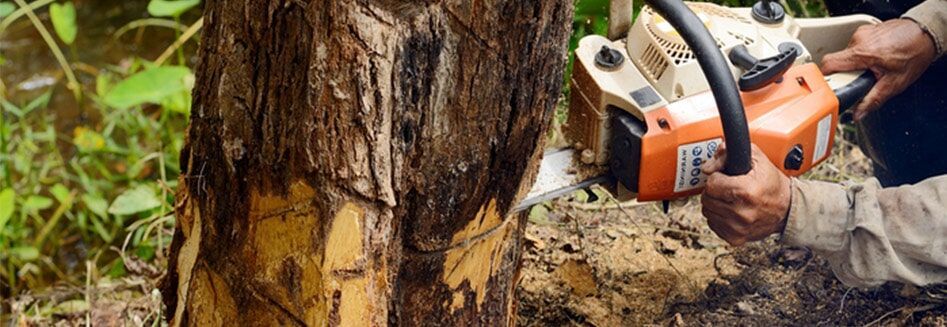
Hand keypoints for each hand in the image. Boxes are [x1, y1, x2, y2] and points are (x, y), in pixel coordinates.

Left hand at [700, 144, 790, 245]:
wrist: (788, 209)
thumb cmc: (772, 184)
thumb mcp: (756, 159)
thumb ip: (728, 153)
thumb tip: (707, 167)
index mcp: (746, 191)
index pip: (711, 184)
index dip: (717, 177)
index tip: (726, 178)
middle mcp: (742, 213)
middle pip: (707, 198)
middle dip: (715, 190)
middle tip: (728, 188)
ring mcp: (738, 228)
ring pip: (707, 212)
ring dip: (715, 204)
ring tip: (731, 199)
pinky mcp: (735, 238)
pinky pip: (713, 225)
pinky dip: (719, 217)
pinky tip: (731, 211)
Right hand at [821, 19, 936, 120]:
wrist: (926, 35)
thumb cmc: (914, 54)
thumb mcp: (894, 83)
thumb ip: (873, 100)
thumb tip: (858, 114)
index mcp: (862, 53)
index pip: (828, 64)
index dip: (822, 78)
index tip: (825, 88)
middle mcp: (858, 40)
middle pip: (837, 61)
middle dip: (845, 74)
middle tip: (860, 80)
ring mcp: (861, 33)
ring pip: (846, 55)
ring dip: (854, 64)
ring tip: (871, 68)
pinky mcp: (865, 30)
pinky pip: (854, 46)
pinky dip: (860, 55)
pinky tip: (875, 58)